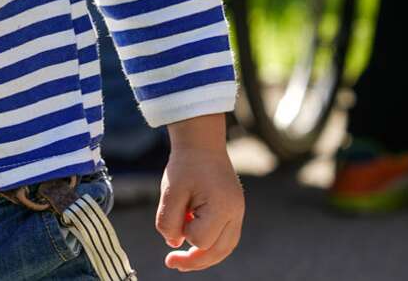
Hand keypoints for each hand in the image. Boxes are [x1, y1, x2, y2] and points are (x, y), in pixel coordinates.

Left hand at [156, 144, 244, 270]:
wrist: (202, 144)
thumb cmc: (186, 166)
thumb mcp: (170, 191)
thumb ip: (168, 220)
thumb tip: (173, 244)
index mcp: (223, 206)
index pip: (201, 239)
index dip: (183, 233)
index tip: (175, 215)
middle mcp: (236, 213)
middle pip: (218, 251)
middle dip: (194, 261)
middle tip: (171, 263)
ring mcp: (238, 213)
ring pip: (224, 248)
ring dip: (203, 256)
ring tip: (181, 260)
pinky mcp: (234, 212)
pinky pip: (225, 238)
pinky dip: (209, 245)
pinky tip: (192, 245)